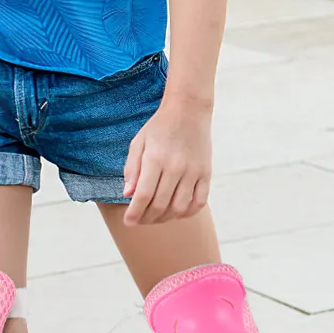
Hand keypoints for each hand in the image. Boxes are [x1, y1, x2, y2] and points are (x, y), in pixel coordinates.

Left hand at [121, 95, 211, 224]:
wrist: (189, 110)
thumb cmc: (159, 127)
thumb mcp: (139, 142)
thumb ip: (132, 169)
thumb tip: (128, 195)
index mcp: (155, 159)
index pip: (143, 195)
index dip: (134, 213)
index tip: (127, 222)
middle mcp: (176, 167)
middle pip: (160, 205)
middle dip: (146, 219)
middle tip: (138, 221)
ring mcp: (193, 171)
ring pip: (179, 208)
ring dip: (165, 218)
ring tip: (155, 218)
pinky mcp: (206, 173)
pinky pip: (199, 202)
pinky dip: (187, 213)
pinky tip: (177, 212)